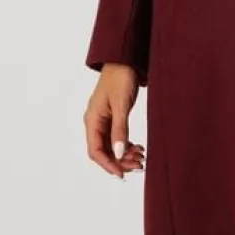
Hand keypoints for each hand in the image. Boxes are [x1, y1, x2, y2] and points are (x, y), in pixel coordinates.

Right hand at [84, 64, 144, 178]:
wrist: (124, 61)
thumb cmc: (120, 78)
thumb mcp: (122, 105)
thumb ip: (120, 130)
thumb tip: (119, 153)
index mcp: (92, 120)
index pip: (95, 151)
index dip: (108, 165)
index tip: (123, 174)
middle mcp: (95, 123)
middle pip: (103, 151)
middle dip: (120, 161)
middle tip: (139, 165)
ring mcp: (103, 121)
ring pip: (111, 146)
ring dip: (125, 155)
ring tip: (142, 157)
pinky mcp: (112, 118)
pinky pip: (116, 138)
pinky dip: (127, 145)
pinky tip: (138, 148)